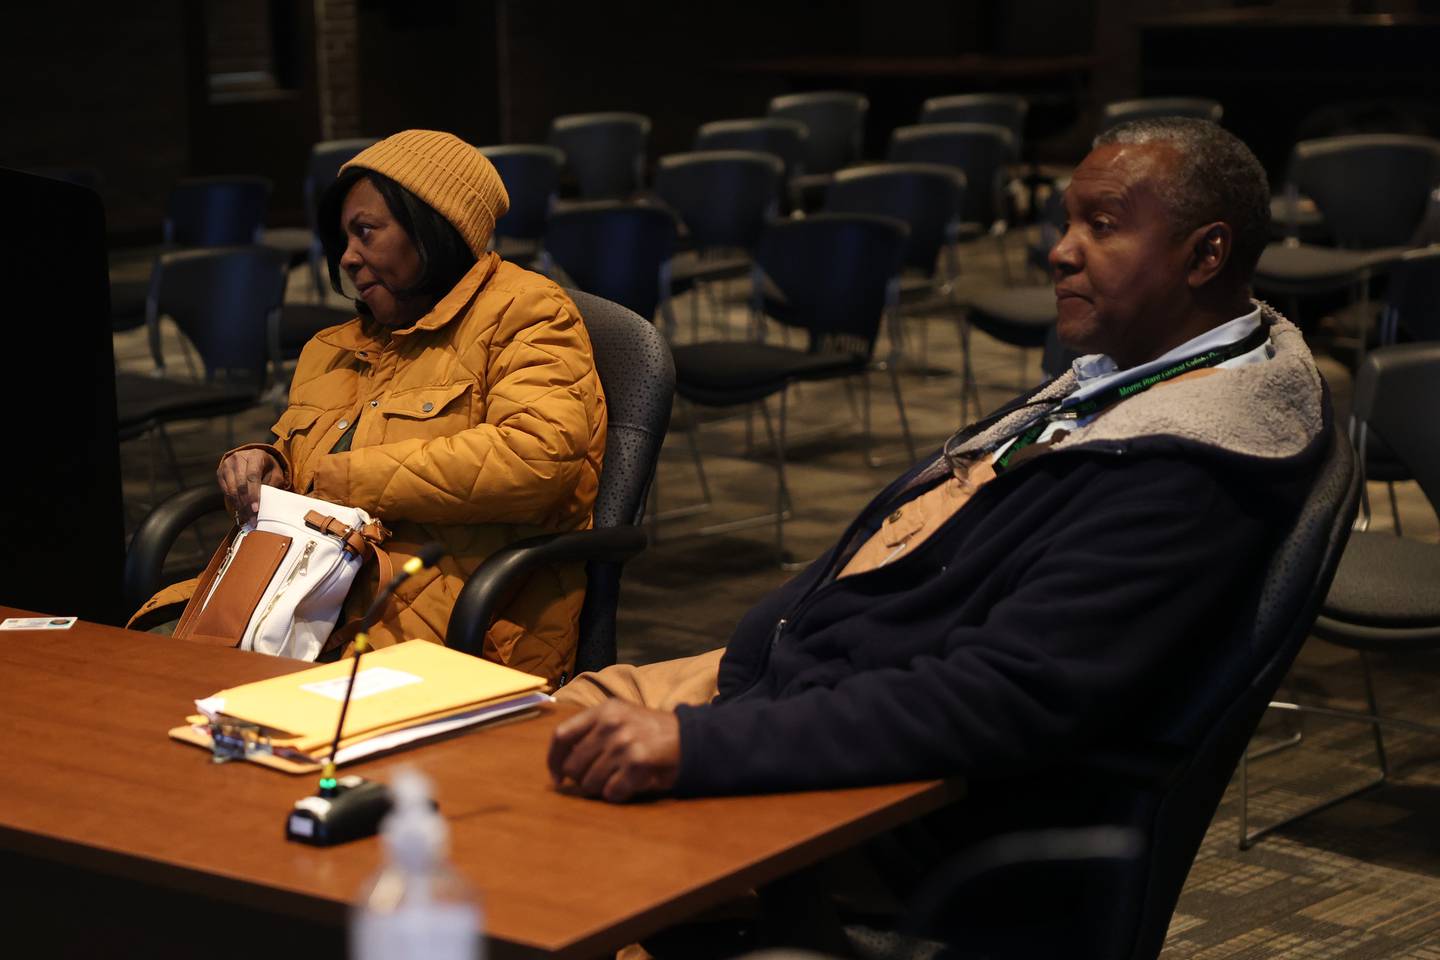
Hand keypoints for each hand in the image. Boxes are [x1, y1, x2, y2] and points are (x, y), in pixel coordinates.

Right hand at [216, 449, 285, 525]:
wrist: (252, 456)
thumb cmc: (267, 467)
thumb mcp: (275, 473)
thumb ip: (272, 484)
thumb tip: (266, 503)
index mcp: (255, 456)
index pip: (252, 477)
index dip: (253, 494)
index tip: (255, 509)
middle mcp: (238, 458)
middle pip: (240, 485)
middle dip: (246, 504)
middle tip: (252, 519)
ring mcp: (227, 465)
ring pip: (231, 489)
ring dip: (239, 506)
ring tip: (246, 518)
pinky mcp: (220, 472)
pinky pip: (225, 490)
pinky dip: (233, 502)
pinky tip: (240, 511)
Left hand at [547, 701, 681, 801]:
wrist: (690, 738)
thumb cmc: (650, 731)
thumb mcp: (620, 717)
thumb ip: (591, 732)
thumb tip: (560, 765)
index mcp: (603, 710)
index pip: (561, 735)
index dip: (553, 760)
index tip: (556, 777)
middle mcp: (611, 724)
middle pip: (573, 765)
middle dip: (581, 779)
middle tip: (597, 779)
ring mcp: (624, 743)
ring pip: (590, 783)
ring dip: (600, 788)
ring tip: (617, 779)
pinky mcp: (638, 762)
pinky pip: (611, 792)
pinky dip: (617, 795)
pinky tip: (628, 786)